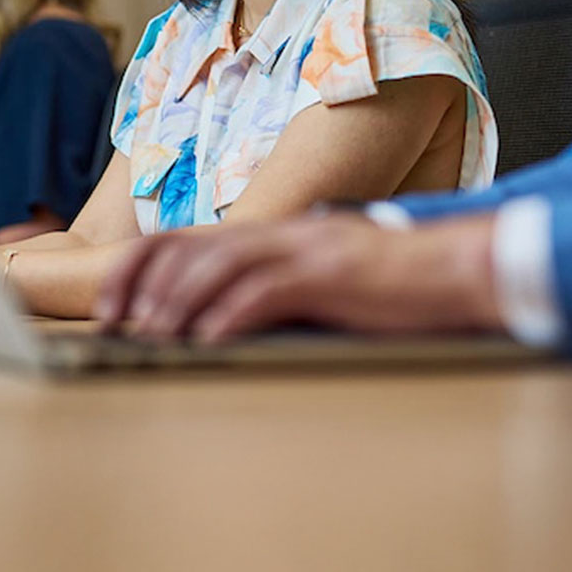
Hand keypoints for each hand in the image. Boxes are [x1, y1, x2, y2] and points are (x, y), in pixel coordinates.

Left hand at [92, 211, 503, 343]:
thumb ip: (270, 285)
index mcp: (270, 232)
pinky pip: (267, 290)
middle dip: (142, 286)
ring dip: (177, 302)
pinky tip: (208, 339)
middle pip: (187, 247)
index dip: (135, 267)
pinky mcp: (332, 274)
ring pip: (219, 265)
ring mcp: (305, 248)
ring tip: (153, 335)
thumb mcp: (316, 278)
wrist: (461, 269)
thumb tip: (215, 318)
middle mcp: (279, 232)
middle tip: (117, 324)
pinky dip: (230, 314)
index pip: (181, 239)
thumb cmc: (389, 286)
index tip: (110, 305)